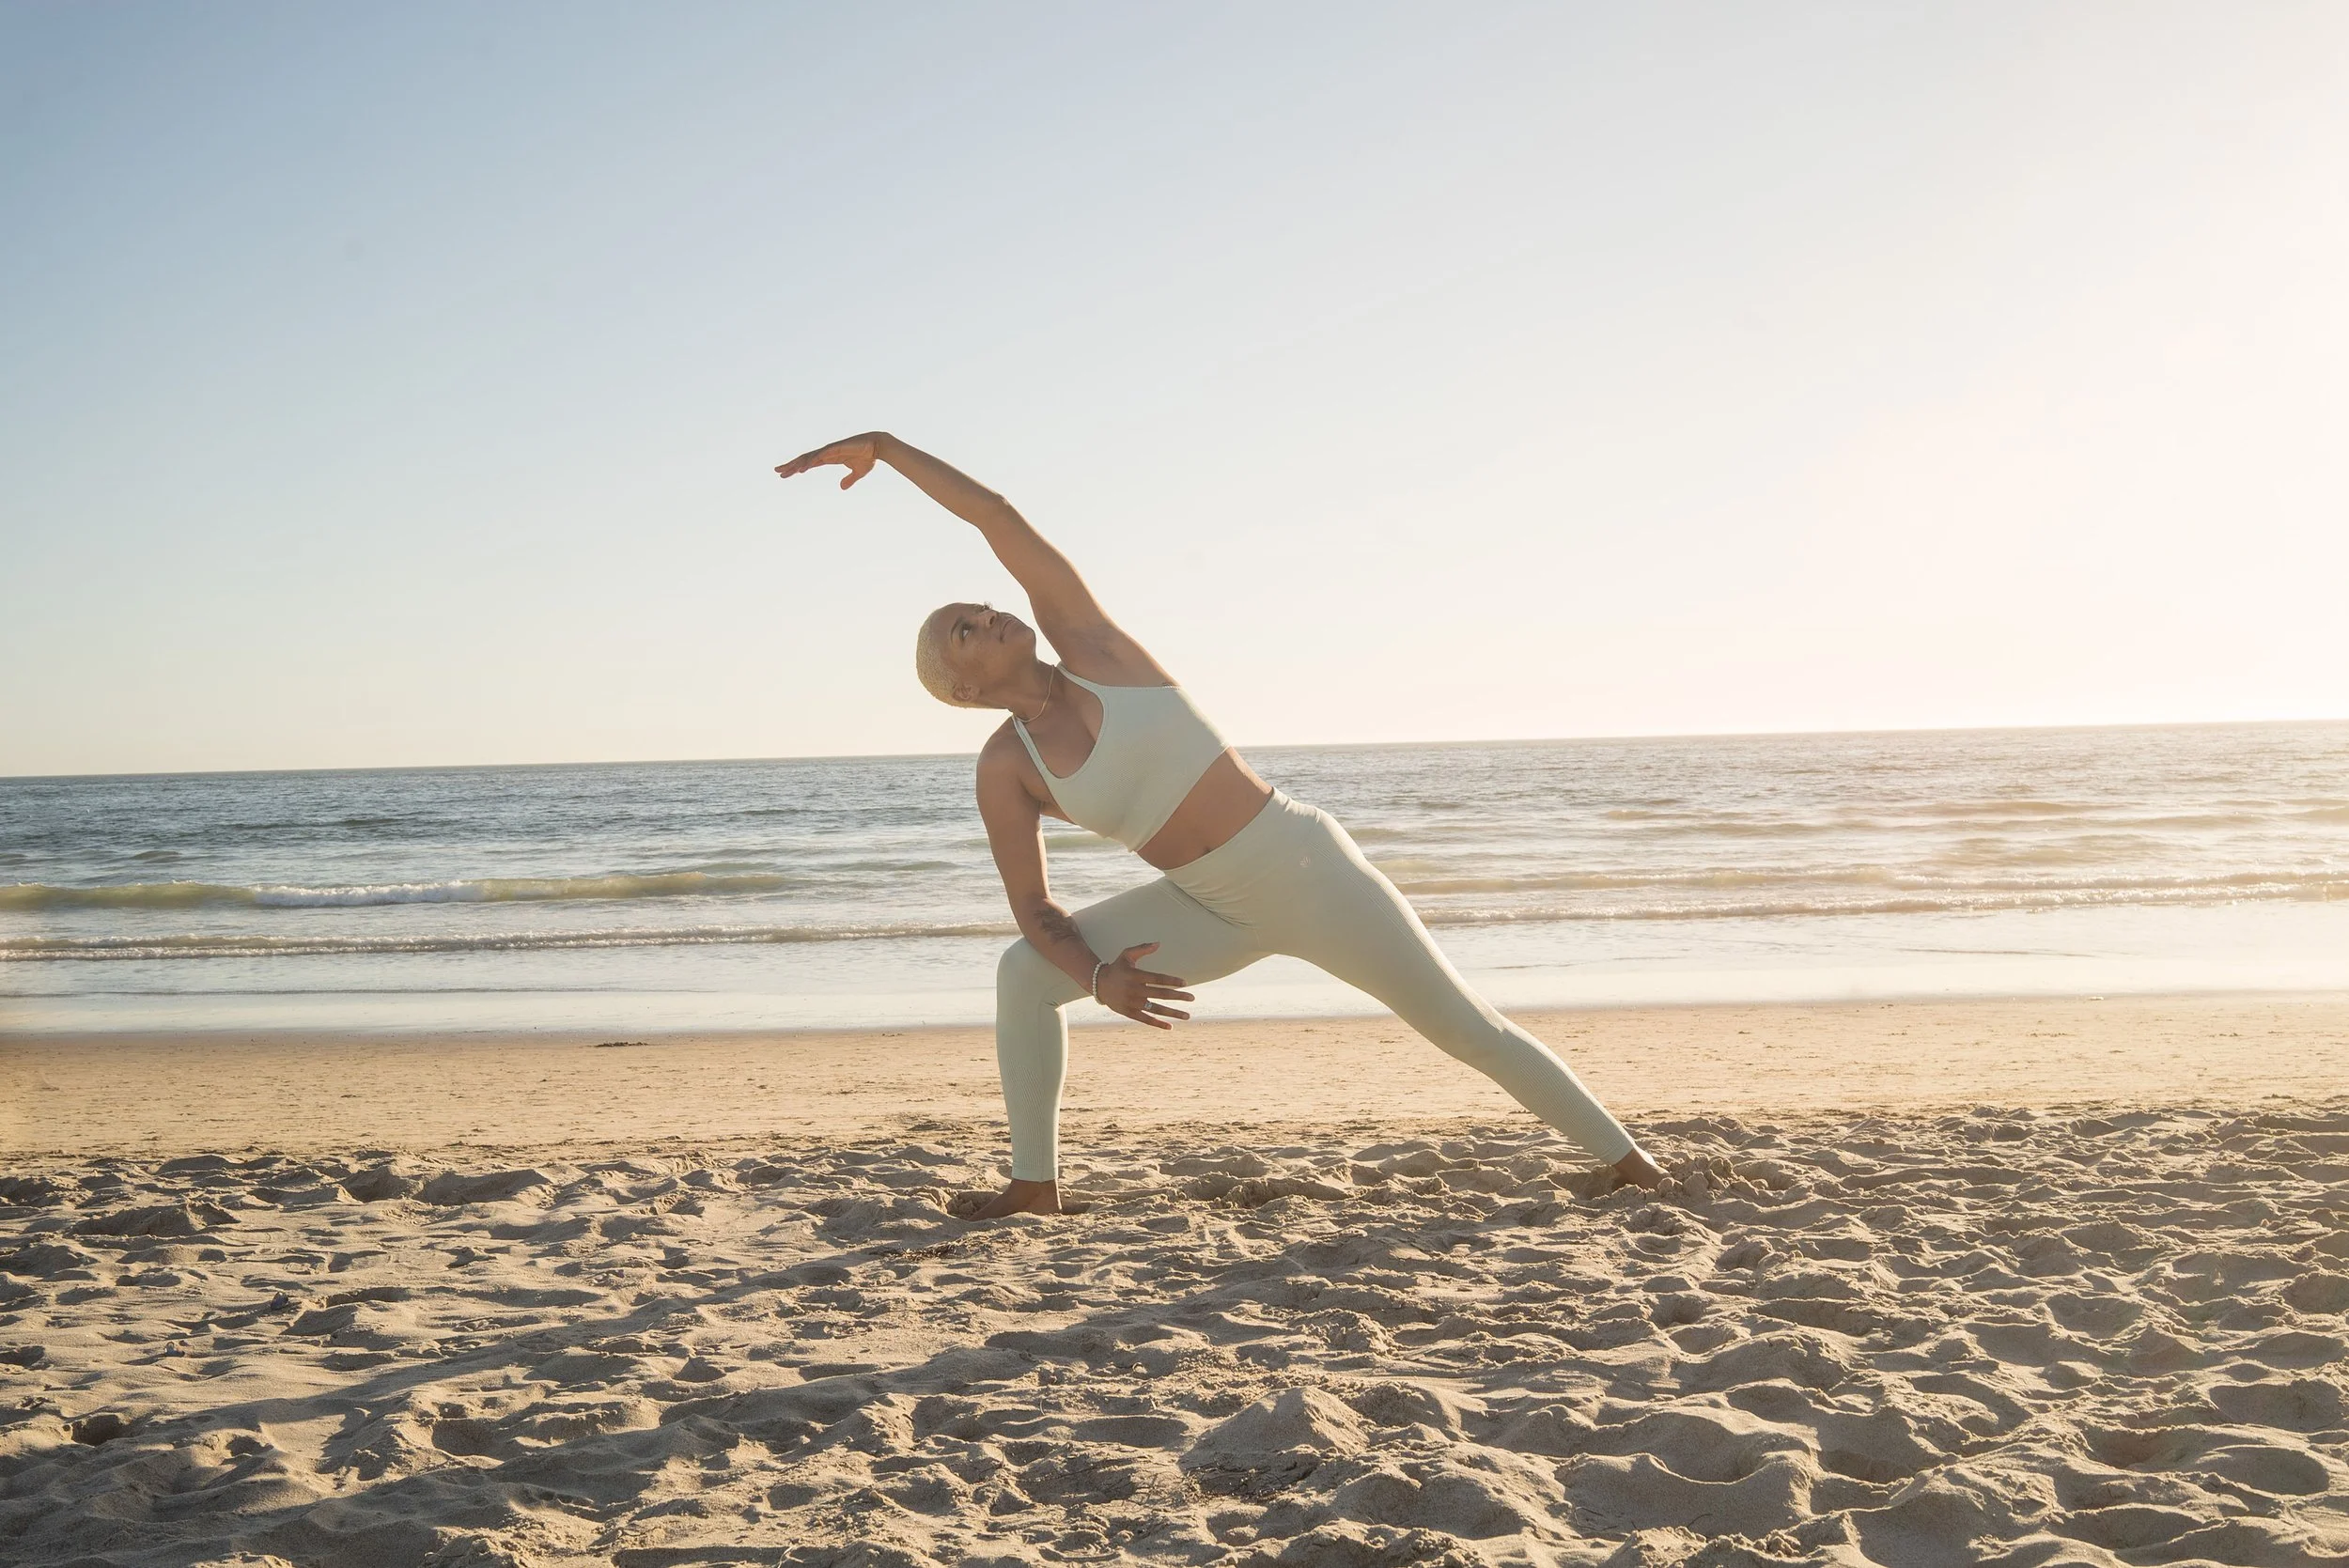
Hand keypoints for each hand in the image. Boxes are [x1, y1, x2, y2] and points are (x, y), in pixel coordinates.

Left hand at [775, 433, 889, 488]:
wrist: (878, 446)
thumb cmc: (868, 457)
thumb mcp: (857, 473)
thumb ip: (849, 480)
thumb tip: (841, 487)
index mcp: (829, 457)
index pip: (809, 462)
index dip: (797, 467)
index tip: (786, 473)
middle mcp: (826, 453)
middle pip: (804, 459)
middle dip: (791, 465)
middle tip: (777, 471)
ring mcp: (829, 450)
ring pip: (809, 458)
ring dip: (796, 465)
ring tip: (785, 472)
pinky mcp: (835, 448)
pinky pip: (819, 456)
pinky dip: (809, 462)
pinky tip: (801, 469)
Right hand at [1094, 942, 1193, 1030]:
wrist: (1099, 984)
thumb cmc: (1117, 967)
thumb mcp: (1127, 955)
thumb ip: (1142, 949)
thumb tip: (1158, 944)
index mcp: (1135, 975)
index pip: (1158, 979)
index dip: (1172, 981)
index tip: (1185, 983)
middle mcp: (1134, 990)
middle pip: (1161, 994)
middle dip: (1178, 996)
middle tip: (1192, 998)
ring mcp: (1132, 1003)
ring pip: (1156, 1009)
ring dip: (1173, 1013)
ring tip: (1187, 1015)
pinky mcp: (1129, 1013)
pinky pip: (1146, 1020)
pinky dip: (1158, 1024)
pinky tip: (1170, 1027)